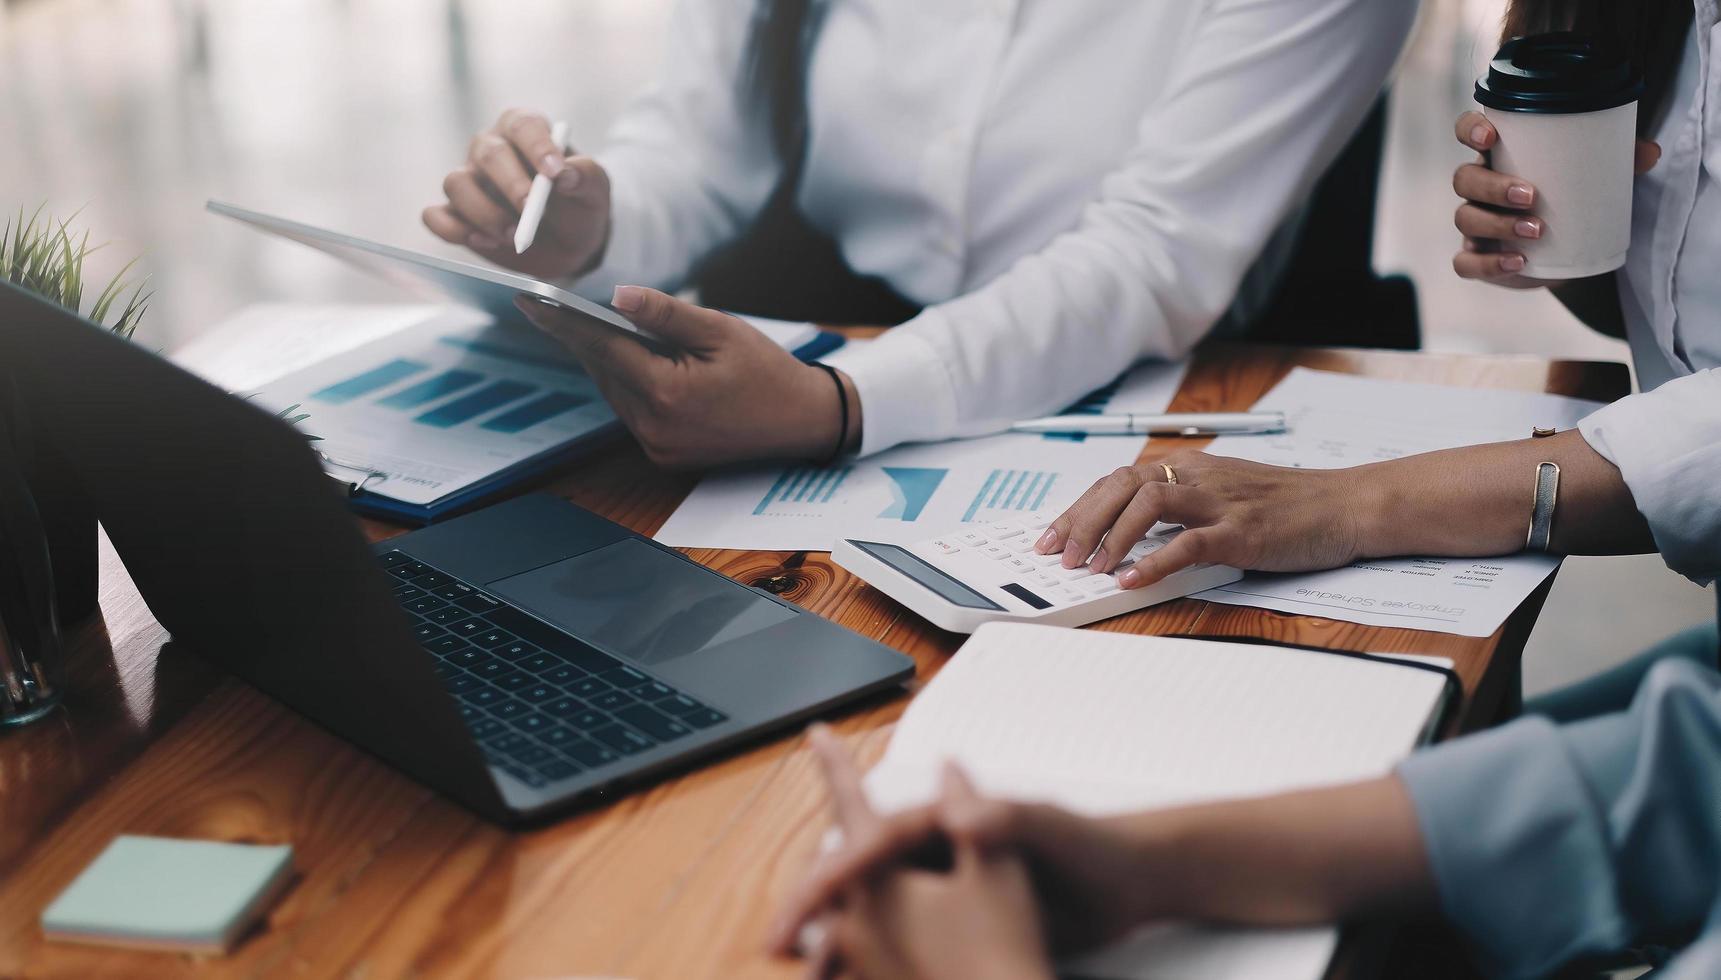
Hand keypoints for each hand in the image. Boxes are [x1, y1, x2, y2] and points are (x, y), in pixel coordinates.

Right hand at [423, 108, 611, 278]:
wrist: (568, 243)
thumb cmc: (578, 204)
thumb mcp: (594, 189)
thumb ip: (585, 175)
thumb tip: (565, 174)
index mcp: (525, 130)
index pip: (524, 125)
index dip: (536, 146)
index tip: (553, 173)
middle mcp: (490, 149)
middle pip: (487, 153)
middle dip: (510, 184)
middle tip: (530, 210)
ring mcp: (469, 180)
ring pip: (456, 183)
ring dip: (483, 212)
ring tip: (513, 236)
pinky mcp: (455, 213)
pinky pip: (435, 216)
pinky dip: (453, 230)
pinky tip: (483, 242)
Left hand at [513, 286, 855, 467]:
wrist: (803, 422)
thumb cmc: (767, 371)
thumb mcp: (720, 330)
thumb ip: (666, 314)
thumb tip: (618, 296)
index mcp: (666, 393)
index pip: (601, 348)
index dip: (563, 321)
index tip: (529, 300)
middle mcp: (654, 427)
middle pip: (603, 371)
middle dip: (586, 338)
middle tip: (558, 306)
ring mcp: (657, 446)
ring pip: (614, 392)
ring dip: (608, 362)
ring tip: (599, 329)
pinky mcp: (663, 455)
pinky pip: (631, 411)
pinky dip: (628, 384)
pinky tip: (634, 362)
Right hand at [772, 728, 1151, 964]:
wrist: (1130, 885)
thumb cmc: (1092, 848)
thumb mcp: (1048, 828)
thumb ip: (1003, 814)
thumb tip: (954, 793)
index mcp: (943, 822)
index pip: (871, 841)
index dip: (832, 872)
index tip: (803, 905)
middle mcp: (935, 852)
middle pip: (856, 880)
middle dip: (814, 910)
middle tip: (779, 943)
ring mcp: (946, 890)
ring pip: (872, 920)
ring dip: (838, 948)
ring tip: (811, 976)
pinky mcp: (964, 927)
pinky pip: (904, 952)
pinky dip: (874, 970)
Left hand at [1032, 452, 1372, 589]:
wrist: (1347, 505)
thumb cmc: (1287, 506)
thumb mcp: (1224, 495)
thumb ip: (1181, 508)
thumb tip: (1129, 534)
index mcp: (1190, 466)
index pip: (1117, 480)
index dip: (1079, 508)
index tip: (1051, 536)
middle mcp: (1198, 477)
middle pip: (1121, 485)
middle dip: (1081, 520)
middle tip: (1057, 554)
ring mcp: (1220, 502)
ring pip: (1147, 504)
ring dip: (1110, 536)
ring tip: (1088, 567)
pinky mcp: (1242, 531)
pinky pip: (1188, 542)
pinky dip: (1153, 560)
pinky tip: (1131, 578)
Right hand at [1451, 111, 1659, 287]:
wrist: (1567, 252)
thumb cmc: (1574, 199)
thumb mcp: (1597, 175)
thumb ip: (1620, 159)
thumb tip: (1650, 152)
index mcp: (1499, 155)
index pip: (1467, 132)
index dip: (1470, 130)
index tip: (1490, 137)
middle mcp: (1479, 187)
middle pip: (1464, 179)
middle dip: (1493, 187)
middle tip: (1532, 196)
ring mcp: (1475, 223)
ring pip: (1465, 218)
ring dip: (1497, 224)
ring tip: (1537, 231)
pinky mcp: (1478, 257)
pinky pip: (1466, 262)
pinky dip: (1489, 264)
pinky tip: (1518, 262)